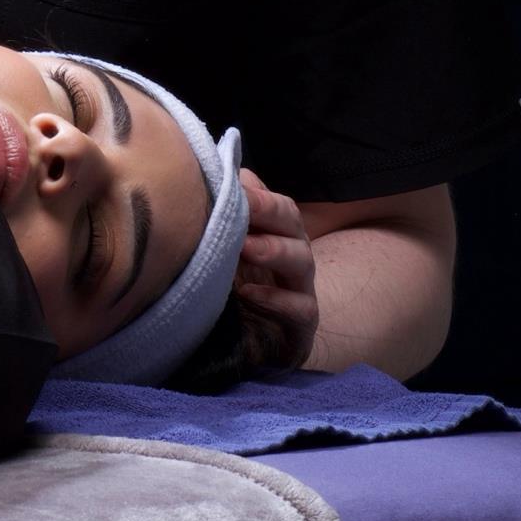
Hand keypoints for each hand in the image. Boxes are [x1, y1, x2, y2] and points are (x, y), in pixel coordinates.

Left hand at [231, 168, 318, 370]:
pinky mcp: (302, 326)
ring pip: (302, 261)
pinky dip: (277, 299)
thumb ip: (224, 215)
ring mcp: (301, 290)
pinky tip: (248, 293)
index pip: (276, 203)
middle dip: (269, 210)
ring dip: (274, 250)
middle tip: (244, 205)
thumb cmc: (237, 287)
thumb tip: (217, 175)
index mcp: (278, 233)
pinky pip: (301, 308)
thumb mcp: (226, 249)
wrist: (257, 345)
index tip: (234, 184)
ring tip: (245, 248)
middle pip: (293, 222)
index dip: (257, 193)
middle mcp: (294, 255)